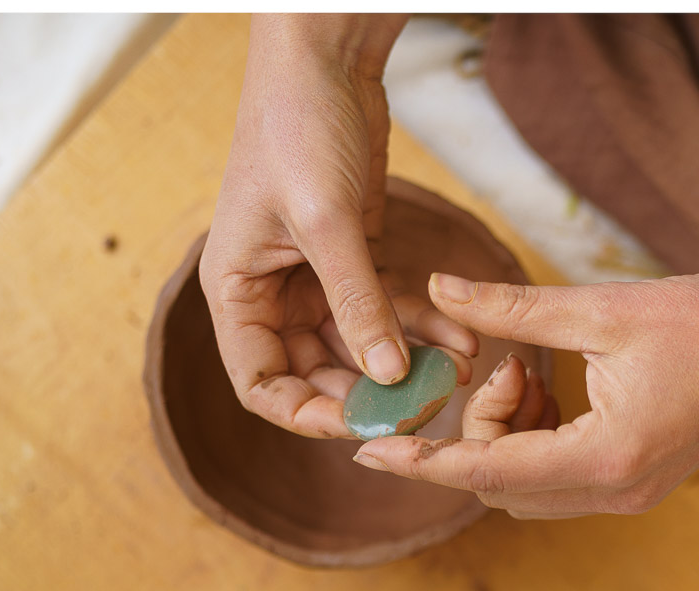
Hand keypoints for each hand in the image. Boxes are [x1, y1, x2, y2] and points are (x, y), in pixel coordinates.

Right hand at [199, 14, 475, 438]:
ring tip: (460, 369)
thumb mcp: (327, 220)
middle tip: (427, 405)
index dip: (305, 413)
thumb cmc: (298, 128)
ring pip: (362, 347)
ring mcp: (314, 279)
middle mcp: (270, 294)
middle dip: (371, 393)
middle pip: (317, 374)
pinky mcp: (355, 260)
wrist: (326, 60)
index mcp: (236, 290)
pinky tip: (462, 338)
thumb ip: (356, 301)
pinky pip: (388, 312)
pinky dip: (422, 327)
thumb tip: (387, 379)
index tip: (360, 423)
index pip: (259, 384)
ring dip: (409, 363)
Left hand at [351, 270, 698, 516]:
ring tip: (536, 370)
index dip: (425, 460)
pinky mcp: (639, 484)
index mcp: (605, 455)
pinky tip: (557, 389)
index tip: (370, 449)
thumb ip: (511, 308)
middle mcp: (617, 491)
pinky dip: (538, 443)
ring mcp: (631, 495)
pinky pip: (560, 482)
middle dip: (478, 433)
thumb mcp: (598, 308)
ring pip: (528, 490)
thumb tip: (439, 288)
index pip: (488, 471)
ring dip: (509, 439)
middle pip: (501, 488)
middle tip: (505, 363)